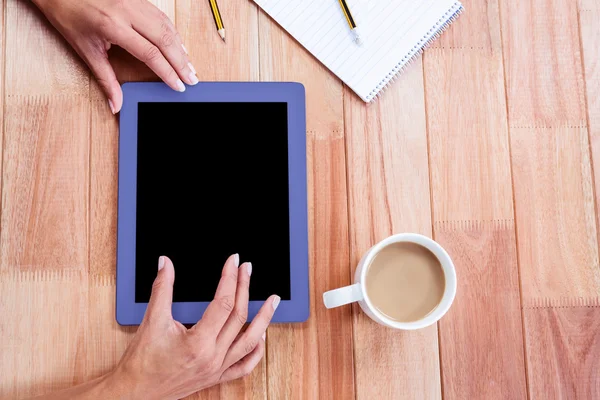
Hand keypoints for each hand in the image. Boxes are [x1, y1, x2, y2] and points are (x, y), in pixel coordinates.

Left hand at [32, 0, 197, 113]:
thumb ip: (106, 80)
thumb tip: (115, 104)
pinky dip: (173, 33)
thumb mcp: (86, 51)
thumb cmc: (68, 15)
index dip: (167, 72)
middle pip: (165, 39)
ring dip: (180, 48)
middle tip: (192, 79)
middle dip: (181, 62)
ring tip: (189, 66)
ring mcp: (134, 2)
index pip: (150, 53)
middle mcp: (127, 11)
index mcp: (113, 26)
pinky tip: (179, 46)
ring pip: (167, 26)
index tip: (178, 85)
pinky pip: (162, 17)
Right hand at [109, 255, 279, 398]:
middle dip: (245, 288)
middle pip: (238, 317)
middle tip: (247, 269)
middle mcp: (212, 358)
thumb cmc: (141, 362)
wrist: (134, 392)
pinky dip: (257, 350)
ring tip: (273, 301)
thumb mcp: (152, 320)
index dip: (230, 279)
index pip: (223, 303)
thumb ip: (162, 288)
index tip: (233, 262)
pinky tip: (262, 336)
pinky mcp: (216, 377)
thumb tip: (166, 263)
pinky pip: (244, 366)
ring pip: (250, 342)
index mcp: (198, 343)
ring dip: (264, 319)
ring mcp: (217, 369)